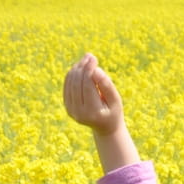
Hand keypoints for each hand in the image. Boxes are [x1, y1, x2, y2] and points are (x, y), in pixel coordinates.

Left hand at [63, 53, 139, 172]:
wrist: (105, 127)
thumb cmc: (113, 111)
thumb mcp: (115, 100)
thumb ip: (106, 85)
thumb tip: (95, 69)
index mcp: (92, 112)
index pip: (87, 85)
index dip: (89, 70)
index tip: (93, 58)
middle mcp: (79, 113)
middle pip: (77, 83)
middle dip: (83, 67)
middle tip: (89, 55)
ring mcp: (71, 110)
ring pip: (70, 82)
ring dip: (77, 68)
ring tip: (86, 59)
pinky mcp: (67, 106)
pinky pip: (67, 85)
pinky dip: (73, 74)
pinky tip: (80, 68)